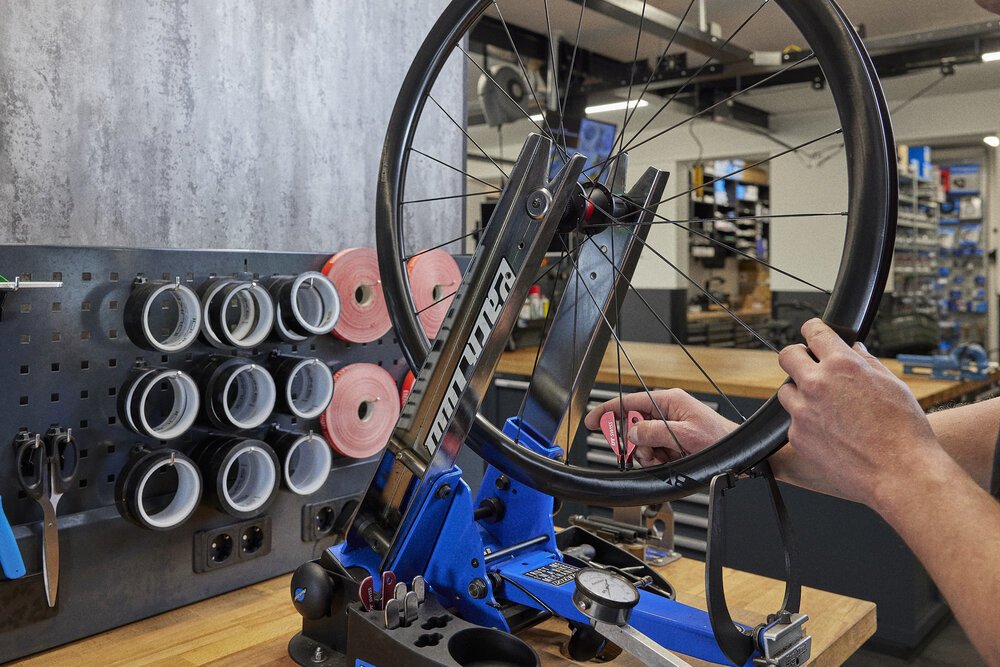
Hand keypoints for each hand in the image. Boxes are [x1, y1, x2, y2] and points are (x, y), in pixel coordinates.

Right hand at [584, 389, 736, 466]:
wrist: (739, 455)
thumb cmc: (720, 439)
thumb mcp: (684, 435)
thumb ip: (654, 432)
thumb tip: (632, 434)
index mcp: (669, 401)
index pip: (630, 402)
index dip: (608, 411)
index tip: (592, 420)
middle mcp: (667, 411)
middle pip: (634, 425)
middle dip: (636, 443)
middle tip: (644, 453)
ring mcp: (669, 427)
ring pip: (642, 442)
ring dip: (648, 455)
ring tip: (665, 459)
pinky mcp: (672, 441)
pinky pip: (652, 451)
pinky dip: (657, 460)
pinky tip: (670, 462)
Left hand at [776, 319, 941, 507]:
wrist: (900, 474)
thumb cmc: (904, 431)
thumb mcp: (893, 385)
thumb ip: (867, 363)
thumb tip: (854, 349)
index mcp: (842, 365)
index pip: (814, 332)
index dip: (812, 329)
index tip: (811, 331)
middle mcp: (816, 384)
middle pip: (787, 356)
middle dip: (796, 356)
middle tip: (807, 364)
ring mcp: (803, 411)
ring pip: (786, 391)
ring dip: (800, 394)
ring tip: (825, 408)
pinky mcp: (797, 436)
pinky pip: (794, 422)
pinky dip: (807, 424)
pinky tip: (830, 434)